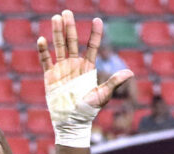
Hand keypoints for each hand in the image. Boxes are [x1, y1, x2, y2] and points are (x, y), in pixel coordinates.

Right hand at [40, 11, 132, 145]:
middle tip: (67, 12)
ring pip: (59, 46)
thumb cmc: (88, 111)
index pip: (92, 46)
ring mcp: (61, 70)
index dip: (95, 34)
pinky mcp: (50, 77)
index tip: (97, 20)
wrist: (71, 122)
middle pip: (72, 41)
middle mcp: (74, 65)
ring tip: (56, 18)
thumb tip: (130, 72)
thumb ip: (113, 82)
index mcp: (87, 68)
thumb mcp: (102, 95)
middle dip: (70, 27)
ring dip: (57, 32)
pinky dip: (43, 51)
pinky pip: (46, 61)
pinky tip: (42, 39)